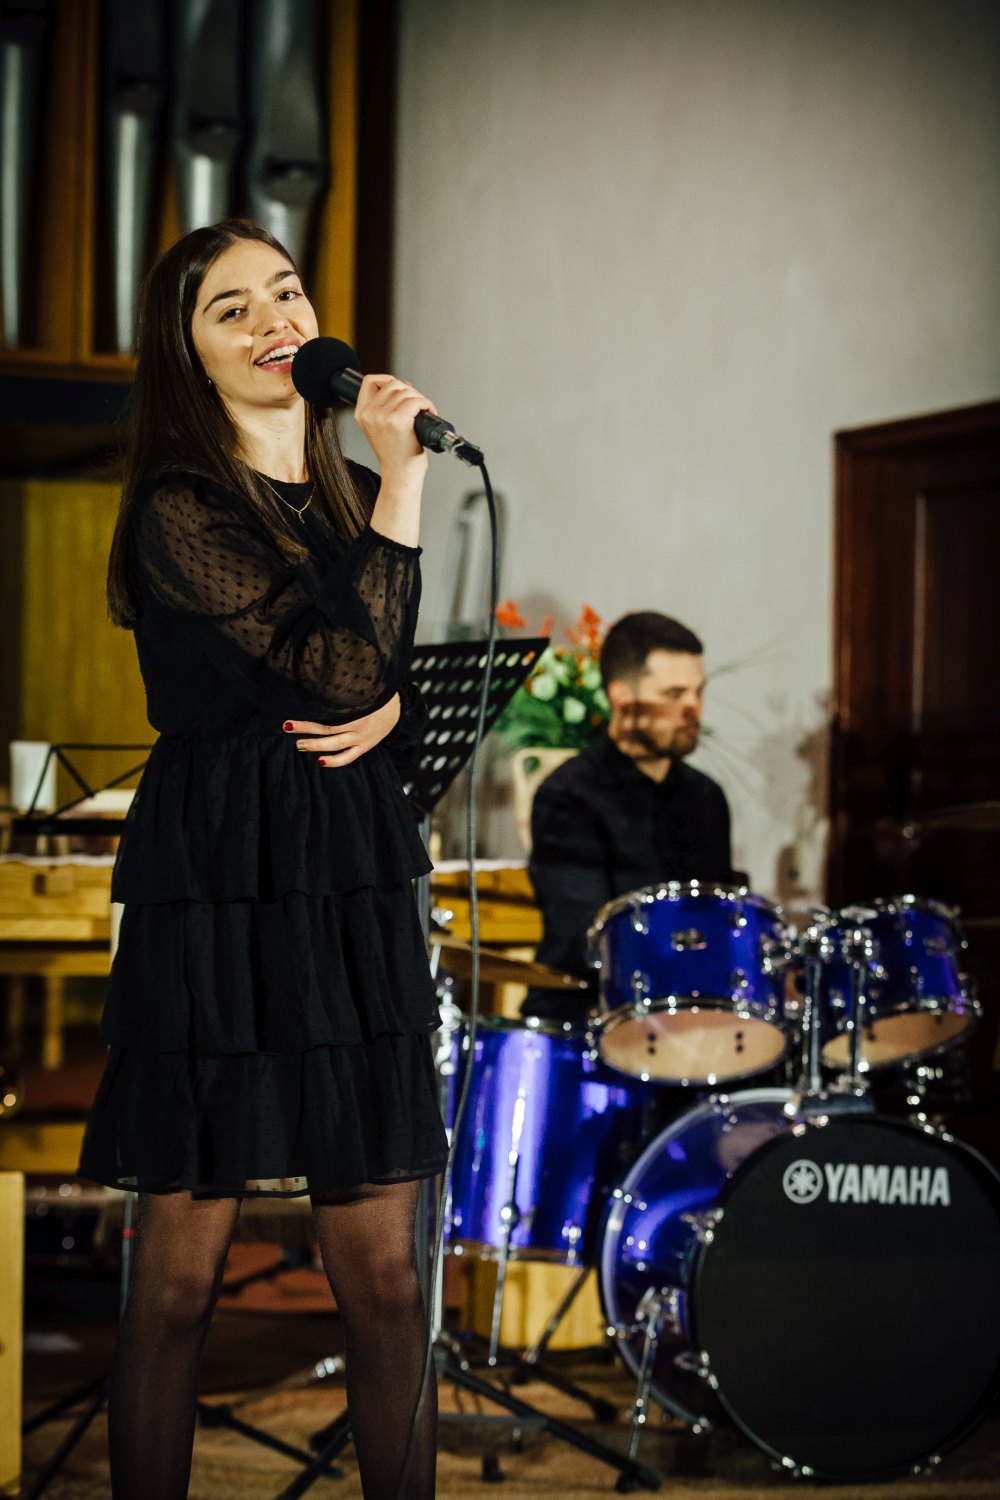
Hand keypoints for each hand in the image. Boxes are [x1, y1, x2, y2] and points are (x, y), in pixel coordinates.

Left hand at [283, 695, 401, 767]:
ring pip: (335, 744)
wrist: (399, 709)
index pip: (329, 710)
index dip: (312, 711)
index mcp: (357, 706)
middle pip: (327, 727)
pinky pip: (348, 757)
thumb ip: (344, 688)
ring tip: (299, 744)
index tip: (295, 707)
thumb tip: (319, 680)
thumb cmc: (375, 694)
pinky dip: (334, 761)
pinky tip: (320, 761)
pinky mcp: (365, 746)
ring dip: (315, 745)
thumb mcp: (362, 687)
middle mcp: (358, 723)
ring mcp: (362, 737)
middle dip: (306, 728)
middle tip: (287, 726)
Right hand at [354, 373, 435, 480]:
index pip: (369, 381)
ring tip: (423, 412)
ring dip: (420, 398)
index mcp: (362, 414)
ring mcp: (382, 416)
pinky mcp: (398, 421)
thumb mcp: (380, 428)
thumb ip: (384, 407)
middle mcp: (369, 414)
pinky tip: (429, 412)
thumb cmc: (396, 455)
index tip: (400, 389)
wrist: (400, 475)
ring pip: (406, 391)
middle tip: (417, 405)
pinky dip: (426, 404)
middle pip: (393, 383)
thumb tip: (404, 385)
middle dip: (409, 391)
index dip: (387, 379)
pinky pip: (416, 400)